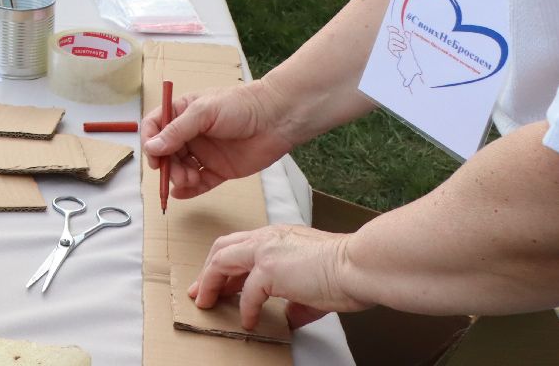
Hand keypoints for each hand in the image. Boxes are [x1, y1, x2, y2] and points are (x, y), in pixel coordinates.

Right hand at [141, 81, 299, 199]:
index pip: (156, 127)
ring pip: (182, 169)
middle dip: (166, 165)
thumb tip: (151, 148)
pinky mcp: (220, 170)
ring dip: (179, 177)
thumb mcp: (203, 112)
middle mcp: (191, 134)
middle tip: (174, 174)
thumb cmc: (239, 106)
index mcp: (183, 113)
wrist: (277, 119)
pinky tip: (181, 194)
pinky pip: (200, 182)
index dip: (150, 141)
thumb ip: (177, 130)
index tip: (154, 156)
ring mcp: (205, 153)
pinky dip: (189, 190)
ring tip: (187, 180)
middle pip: (167, 152)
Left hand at [190, 224, 368, 329]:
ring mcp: (266, 251)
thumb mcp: (314, 283)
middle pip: (222, 248)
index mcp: (277, 237)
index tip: (216, 282)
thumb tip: (289, 318)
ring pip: (222, 262)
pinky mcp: (270, 269)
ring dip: (210, 284)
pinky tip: (248, 322)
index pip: (240, 246)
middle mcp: (267, 238)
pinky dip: (245, 309)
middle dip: (206, 271)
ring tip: (206, 304)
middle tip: (199, 292)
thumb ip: (296, 299)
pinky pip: (248, 293)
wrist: (360, 266)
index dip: (224, 265)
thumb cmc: (347, 271)